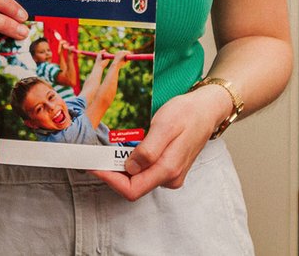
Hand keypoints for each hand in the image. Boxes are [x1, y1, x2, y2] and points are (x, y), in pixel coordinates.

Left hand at [91, 87, 228, 200]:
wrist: (206, 109)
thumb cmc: (186, 114)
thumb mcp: (164, 126)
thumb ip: (148, 150)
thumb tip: (130, 168)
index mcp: (168, 169)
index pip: (132, 189)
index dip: (110, 179)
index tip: (93, 164)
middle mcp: (169, 177)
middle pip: (132, 186)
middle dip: (111, 173)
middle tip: (93, 155)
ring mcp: (170, 174)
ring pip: (137, 179)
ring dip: (119, 167)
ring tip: (103, 150)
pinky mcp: (168, 167)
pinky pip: (144, 171)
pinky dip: (130, 162)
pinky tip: (121, 148)